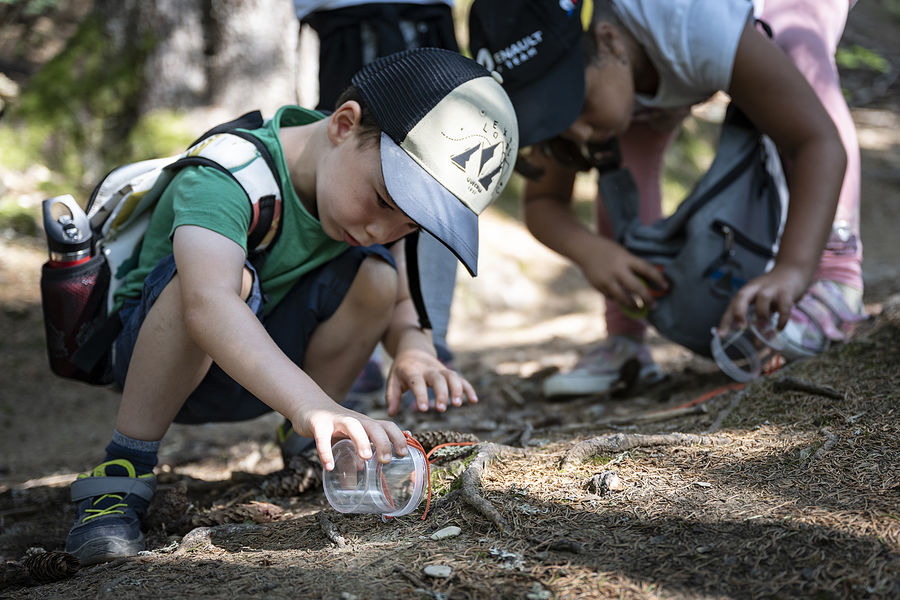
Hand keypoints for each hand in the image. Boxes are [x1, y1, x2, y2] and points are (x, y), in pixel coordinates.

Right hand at [289, 398, 406, 470]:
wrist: (308, 404)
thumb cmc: (333, 424)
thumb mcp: (349, 436)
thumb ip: (356, 451)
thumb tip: (364, 471)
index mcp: (365, 424)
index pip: (387, 426)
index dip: (398, 438)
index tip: (403, 454)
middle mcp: (354, 420)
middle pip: (374, 426)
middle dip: (383, 442)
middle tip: (387, 460)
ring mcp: (336, 420)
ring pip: (353, 425)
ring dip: (361, 440)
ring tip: (366, 458)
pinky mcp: (318, 423)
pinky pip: (322, 437)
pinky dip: (326, 452)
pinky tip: (329, 466)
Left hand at [385, 347, 477, 415]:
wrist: (413, 350)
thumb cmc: (402, 370)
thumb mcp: (393, 380)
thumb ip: (392, 397)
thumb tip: (391, 414)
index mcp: (412, 371)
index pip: (417, 382)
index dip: (420, 395)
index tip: (423, 409)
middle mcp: (428, 369)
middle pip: (438, 379)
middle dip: (441, 393)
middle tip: (441, 409)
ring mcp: (440, 369)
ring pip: (451, 376)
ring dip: (457, 389)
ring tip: (458, 405)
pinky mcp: (448, 372)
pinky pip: (461, 379)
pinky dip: (468, 388)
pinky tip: (474, 400)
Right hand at [580, 237, 668, 313]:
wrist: (584, 248)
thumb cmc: (608, 250)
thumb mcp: (623, 253)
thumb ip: (633, 266)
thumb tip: (648, 281)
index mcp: (626, 259)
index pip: (646, 269)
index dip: (658, 279)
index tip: (666, 287)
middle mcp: (617, 270)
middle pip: (636, 288)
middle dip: (646, 299)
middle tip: (654, 306)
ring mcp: (606, 279)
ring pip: (623, 298)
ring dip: (633, 305)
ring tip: (639, 309)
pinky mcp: (598, 286)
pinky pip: (611, 297)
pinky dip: (618, 299)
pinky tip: (621, 300)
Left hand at [717, 264, 808, 334]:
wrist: (792, 272)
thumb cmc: (773, 290)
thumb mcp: (760, 302)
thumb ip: (756, 319)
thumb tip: (753, 341)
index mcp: (747, 291)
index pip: (732, 305)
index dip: (726, 320)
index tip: (720, 335)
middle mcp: (756, 288)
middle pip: (742, 295)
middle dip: (739, 311)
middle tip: (740, 327)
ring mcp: (772, 288)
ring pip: (762, 297)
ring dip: (761, 314)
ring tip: (764, 327)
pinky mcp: (787, 292)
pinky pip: (784, 305)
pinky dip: (782, 318)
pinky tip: (779, 327)